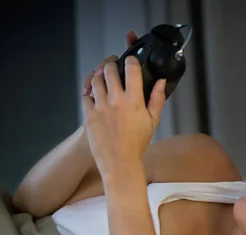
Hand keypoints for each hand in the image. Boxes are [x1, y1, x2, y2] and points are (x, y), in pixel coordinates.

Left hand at [82, 56, 165, 182]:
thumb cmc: (138, 143)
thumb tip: (161, 81)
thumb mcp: (153, 121)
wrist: (120, 162)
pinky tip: (93, 91)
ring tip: (102, 76)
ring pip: (95, 79)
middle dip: (111, 63)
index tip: (130, 61)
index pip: (131, 69)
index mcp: (134, 100)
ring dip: (99, 74)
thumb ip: (157, 99)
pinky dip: (89, 89)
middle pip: (109, 69)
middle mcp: (116, 99)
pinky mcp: (88, 114)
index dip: (130, 60)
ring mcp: (100, 106)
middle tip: (113, 64)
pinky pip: (85, 94)